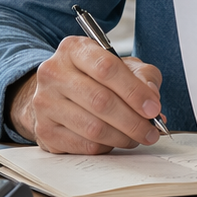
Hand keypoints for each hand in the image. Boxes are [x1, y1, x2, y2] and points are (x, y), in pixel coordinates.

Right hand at [9, 36, 163, 153]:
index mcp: (74, 49)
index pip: (107, 68)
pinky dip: (106, 147)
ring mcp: (45, 102)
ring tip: (136, 137)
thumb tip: (151, 99)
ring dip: (122, 137)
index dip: (134, 91)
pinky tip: (115, 140)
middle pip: (100, 101)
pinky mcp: (44, 130)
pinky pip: (84, 145)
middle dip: (133, 120)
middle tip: (151, 131)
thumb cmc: (94, 78)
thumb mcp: (123, 66)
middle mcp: (53, 73)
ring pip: (93, 127)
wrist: (58, 93)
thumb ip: (143, 77)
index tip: (153, 108)